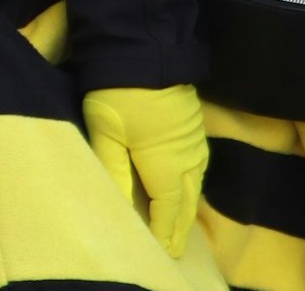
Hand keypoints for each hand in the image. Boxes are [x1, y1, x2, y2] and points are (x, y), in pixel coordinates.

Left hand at [83, 84, 207, 256]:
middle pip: (185, 202)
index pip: (167, 211)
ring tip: (178, 228)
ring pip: (195, 185)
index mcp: (166, 166)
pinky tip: (184, 188)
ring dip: (187, 208)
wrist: (145, 51)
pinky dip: (191, 185)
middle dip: (179, 228)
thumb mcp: (106, 134)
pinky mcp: (195, 128)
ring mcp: (194, 143)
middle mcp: (188, 160)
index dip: (164, 233)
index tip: (162, 253)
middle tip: (174, 251)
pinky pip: (198, 167)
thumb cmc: (118, 94)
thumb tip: (123, 209)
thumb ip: (115, 172)